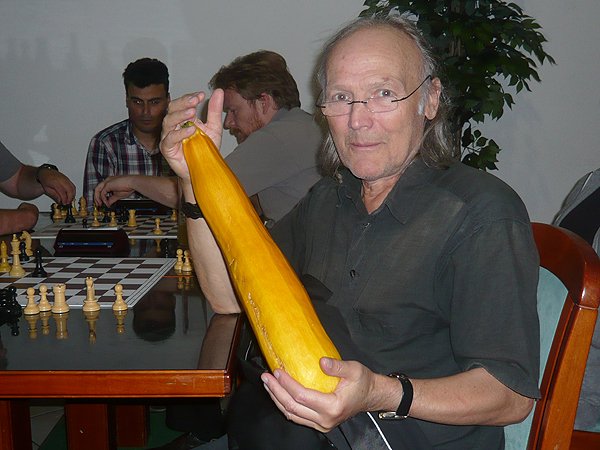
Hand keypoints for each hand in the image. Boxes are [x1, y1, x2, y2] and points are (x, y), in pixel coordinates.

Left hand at [38, 169, 75, 204]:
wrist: (46, 172)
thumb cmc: (45, 179)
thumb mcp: (47, 189)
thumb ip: (54, 195)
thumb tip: (59, 200)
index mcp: (55, 183)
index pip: (62, 192)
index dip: (64, 199)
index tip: (63, 203)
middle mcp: (62, 180)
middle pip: (70, 190)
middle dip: (70, 198)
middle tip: (67, 202)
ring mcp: (66, 179)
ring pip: (73, 188)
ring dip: (72, 195)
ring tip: (69, 199)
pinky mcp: (68, 179)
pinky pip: (73, 185)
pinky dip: (73, 191)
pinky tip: (71, 195)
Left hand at [94, 175, 133, 207]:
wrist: (132, 183)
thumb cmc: (129, 187)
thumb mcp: (118, 195)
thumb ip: (112, 199)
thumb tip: (108, 204)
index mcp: (110, 182)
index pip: (101, 189)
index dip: (100, 196)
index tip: (101, 202)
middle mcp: (107, 181)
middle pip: (97, 189)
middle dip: (96, 197)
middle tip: (98, 204)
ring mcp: (107, 182)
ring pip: (97, 190)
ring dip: (97, 198)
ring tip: (100, 204)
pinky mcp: (108, 184)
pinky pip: (102, 193)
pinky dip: (103, 199)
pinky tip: (107, 203)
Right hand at [160, 89, 224, 186]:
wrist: (202, 170)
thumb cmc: (205, 149)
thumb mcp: (214, 128)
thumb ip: (214, 111)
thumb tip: (219, 91)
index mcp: (184, 118)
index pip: (183, 103)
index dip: (190, 97)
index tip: (201, 95)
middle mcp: (174, 125)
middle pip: (172, 108)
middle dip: (183, 103)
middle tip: (195, 101)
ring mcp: (169, 136)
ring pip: (168, 121)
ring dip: (180, 115)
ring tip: (192, 113)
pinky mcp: (167, 148)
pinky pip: (169, 138)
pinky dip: (179, 133)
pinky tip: (191, 130)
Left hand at [260, 357, 378, 432]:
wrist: (371, 396)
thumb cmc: (363, 382)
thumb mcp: (354, 369)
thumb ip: (337, 366)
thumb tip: (321, 362)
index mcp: (333, 407)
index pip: (302, 396)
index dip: (287, 384)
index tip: (277, 371)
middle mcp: (325, 419)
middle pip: (293, 407)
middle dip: (276, 391)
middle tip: (266, 377)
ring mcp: (322, 424)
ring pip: (292, 415)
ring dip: (277, 399)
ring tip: (268, 384)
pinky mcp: (319, 423)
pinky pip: (297, 417)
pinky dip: (285, 405)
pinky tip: (279, 394)